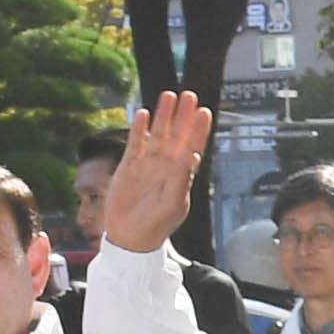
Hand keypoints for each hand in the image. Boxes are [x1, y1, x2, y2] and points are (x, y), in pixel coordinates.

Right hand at [90, 95, 213, 253]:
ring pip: (157, 134)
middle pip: (176, 134)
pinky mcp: (128, 167)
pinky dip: (139, 129)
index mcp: (181, 175)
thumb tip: (193, 156)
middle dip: (183, 115)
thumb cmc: (155, 225)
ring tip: (168, 96)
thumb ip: (182, 179)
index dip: (199, 129)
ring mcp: (147, 165)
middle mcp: (165, 166)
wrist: (129, 239)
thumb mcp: (173, 204)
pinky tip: (143, 114)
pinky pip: (135, 143)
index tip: (204, 111)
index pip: (193, 146)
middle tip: (189, 95)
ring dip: (163, 116)